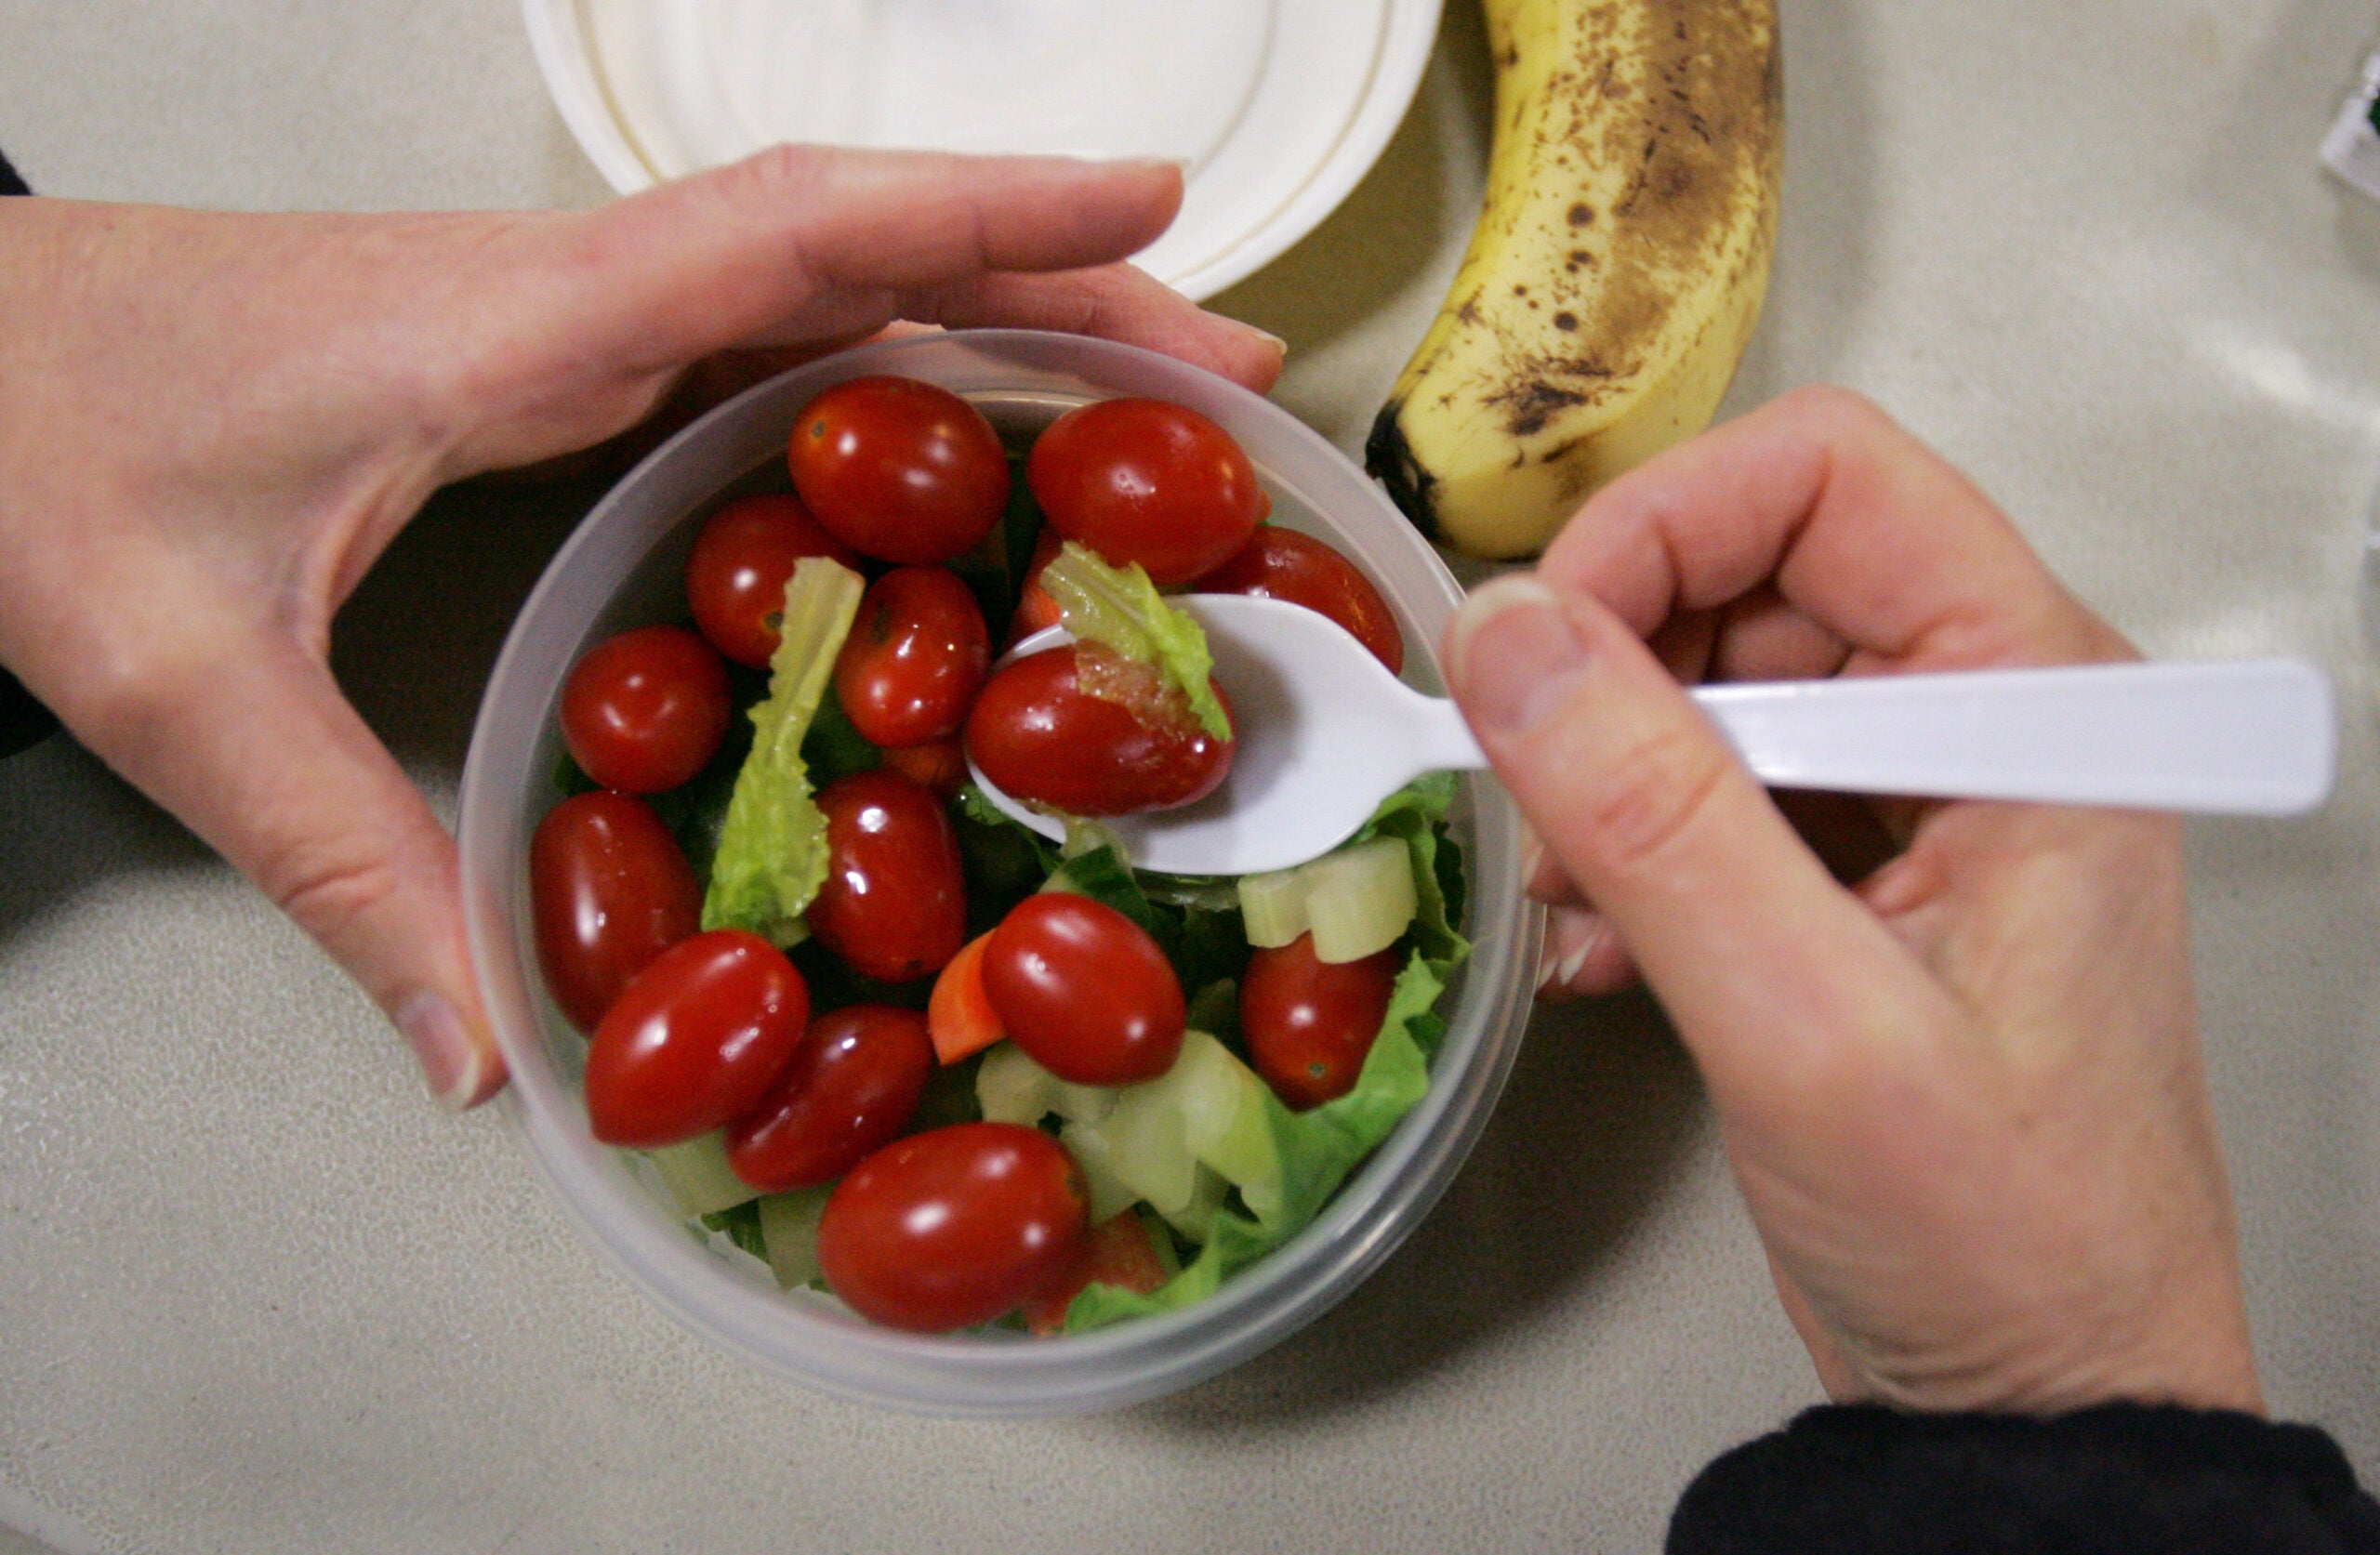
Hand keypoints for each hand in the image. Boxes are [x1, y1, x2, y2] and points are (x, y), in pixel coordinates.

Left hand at [0, 146, 1281, 1110]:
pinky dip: (895, 363)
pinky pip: (764, 335)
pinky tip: (961, 438)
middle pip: (860, 251)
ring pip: (826, 283)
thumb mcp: (177, 677)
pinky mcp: (546, 346)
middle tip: (1230, 365)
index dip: (984, 215)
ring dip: (996, 313)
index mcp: (509, 326)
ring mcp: (562, 310)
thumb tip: (490, 1060)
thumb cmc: (29, 451)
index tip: (1154, 212)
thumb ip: (345, 861)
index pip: (789, 233)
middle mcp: (565, 293)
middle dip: (1058, 285)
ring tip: (1153, 393)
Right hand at [1442, 386, 2260, 1414]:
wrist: (2040, 1409)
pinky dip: (1620, 855)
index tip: (1538, 645)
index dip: (1662, 528)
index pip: (1829, 482)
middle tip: (1542, 806)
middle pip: (1750, 574)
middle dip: (1614, 675)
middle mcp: (1976, 719)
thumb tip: (1506, 637)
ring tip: (1572, 905)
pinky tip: (1596, 956)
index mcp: (2030, 698)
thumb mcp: (1813, 1025)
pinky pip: (1699, 795)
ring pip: (1705, 688)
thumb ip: (1655, 816)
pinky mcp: (1845, 881)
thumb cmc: (2003, 1238)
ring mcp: (1908, 802)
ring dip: (1602, 777)